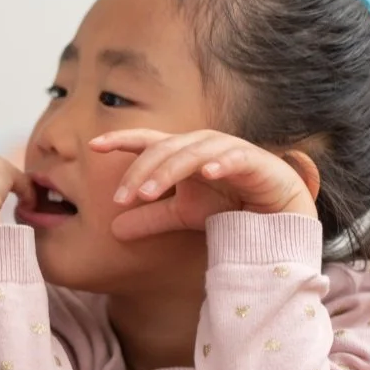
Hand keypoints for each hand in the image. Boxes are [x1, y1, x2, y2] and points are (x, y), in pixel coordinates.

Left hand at [89, 129, 317, 241]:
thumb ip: (151, 219)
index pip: (148, 141)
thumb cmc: (230, 208)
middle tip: (121, 198)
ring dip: (169, 170)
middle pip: (165, 148)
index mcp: (183, 153)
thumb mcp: (184, 215)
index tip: (92, 146)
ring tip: (148, 192)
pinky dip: (221, 163)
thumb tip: (113, 230)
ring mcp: (229, 150)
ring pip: (193, 152)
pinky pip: (236, 158)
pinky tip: (207, 173)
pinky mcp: (256, 162)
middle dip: (140, 171)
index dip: (121, 140)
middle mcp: (203, 145)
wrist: (277, 217)